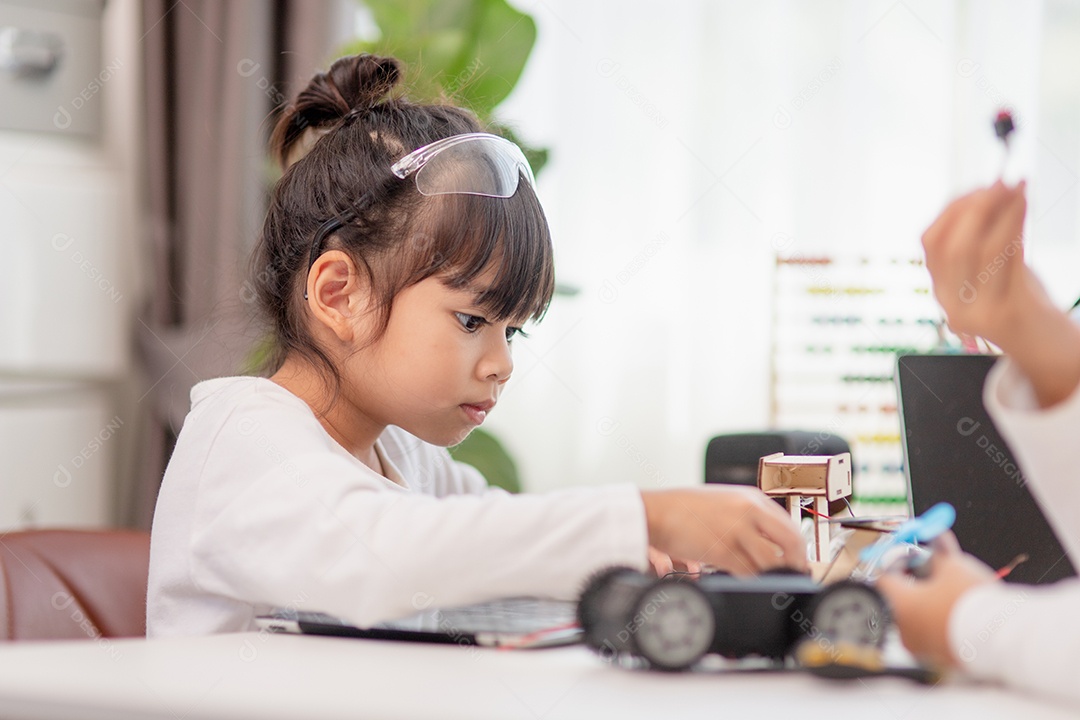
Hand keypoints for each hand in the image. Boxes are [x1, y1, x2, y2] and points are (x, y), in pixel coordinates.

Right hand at [640, 486, 806, 575]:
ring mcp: (736, 531)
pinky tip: (751, 585)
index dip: (798, 548)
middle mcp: (749, 511)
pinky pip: (749, 573)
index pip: (789, 525)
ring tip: (772, 583)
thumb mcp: (724, 501)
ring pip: (772, 561)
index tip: (797, 561)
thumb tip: (768, 540)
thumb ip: (748, 515)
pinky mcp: (722, 550)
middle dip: (796, 563)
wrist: (657, 511)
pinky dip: (754, 582)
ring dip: (775, 575)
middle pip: (791, 542)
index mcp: (752, 498)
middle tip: (794, 576)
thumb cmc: (685, 508)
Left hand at [876, 532, 996, 667]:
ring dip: (929, 602)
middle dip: (916, 581)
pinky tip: (959, 613)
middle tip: (933, 570)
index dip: (898, 561)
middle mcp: (903, 629)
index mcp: (898, 604)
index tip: (911, 555)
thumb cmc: (971, 603)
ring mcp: (920, 647)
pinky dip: (942, 621)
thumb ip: (940, 550)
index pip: (885, 576)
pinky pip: (934, 635)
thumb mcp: (954, 566)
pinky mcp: (939, 659)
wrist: (999, 639)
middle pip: (901, 598)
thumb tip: (936, 535)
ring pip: (918, 618)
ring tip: (952, 591)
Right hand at [922, 181, 1039, 343]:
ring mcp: (977, 311)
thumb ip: (984, 241)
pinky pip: (1008, 260)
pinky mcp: (1007, 312)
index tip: (979, 187)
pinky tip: (1023, 206)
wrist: (1046, 350)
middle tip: (999, 183)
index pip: (931, 242)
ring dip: (999, 210)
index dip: (953, 209)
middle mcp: (952, 304)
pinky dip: (1015, 224)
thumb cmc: (1022, 304)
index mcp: (942, 291)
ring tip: (1017, 188)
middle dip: (974, 207)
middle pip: (951, 246)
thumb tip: (991, 191)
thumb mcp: (993, 272)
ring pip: (979, 250)